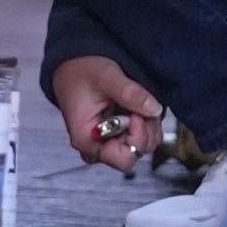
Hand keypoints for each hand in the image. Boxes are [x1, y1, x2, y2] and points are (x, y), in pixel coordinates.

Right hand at [50, 56, 162, 172]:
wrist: (72, 67)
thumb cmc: (81, 73)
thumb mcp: (106, 77)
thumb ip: (129, 93)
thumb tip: (154, 109)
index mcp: (87, 139)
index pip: (123, 159)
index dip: (137, 139)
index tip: (136, 114)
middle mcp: (97, 147)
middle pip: (135, 154)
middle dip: (145, 129)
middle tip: (140, 104)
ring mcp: (108, 143)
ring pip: (142, 147)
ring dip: (148, 125)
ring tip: (137, 102)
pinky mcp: (117, 136)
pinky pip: (141, 138)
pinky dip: (146, 122)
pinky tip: (137, 106)